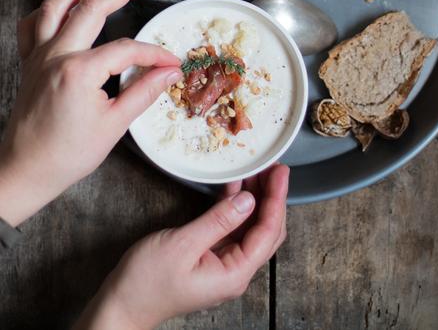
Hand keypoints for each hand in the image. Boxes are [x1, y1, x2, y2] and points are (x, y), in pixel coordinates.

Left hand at [0, 0, 181, 226]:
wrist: (25, 170)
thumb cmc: (66, 154)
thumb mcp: (114, 125)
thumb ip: (144, 92)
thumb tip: (168, 72)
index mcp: (79, 71)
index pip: (127, 49)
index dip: (153, 53)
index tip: (171, 62)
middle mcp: (55, 55)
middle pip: (92, 9)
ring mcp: (38, 55)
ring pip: (56, 5)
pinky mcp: (29, 62)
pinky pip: (33, 24)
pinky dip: (47, 8)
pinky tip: (61, 2)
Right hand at [74, 164, 288, 329]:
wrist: (121, 304)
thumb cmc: (147, 282)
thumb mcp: (183, 245)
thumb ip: (218, 221)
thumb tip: (248, 200)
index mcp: (234, 273)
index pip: (268, 232)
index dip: (277, 198)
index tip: (280, 172)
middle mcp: (235, 270)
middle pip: (265, 230)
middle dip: (271, 197)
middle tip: (273, 167)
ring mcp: (223, 264)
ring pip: (250, 227)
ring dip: (255, 199)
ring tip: (258, 171)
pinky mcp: (210, 257)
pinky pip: (231, 229)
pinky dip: (235, 206)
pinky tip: (235, 186)